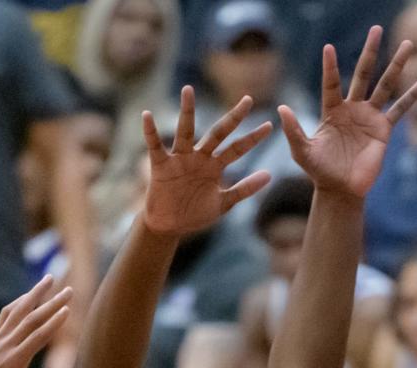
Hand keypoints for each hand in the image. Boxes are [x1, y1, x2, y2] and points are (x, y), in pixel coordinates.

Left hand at [0, 276, 71, 367]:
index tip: (67, 309)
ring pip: (18, 311)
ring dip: (34, 293)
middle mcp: (5, 346)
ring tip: (49, 278)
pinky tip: (26, 297)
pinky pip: (6, 315)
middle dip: (52, 302)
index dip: (53, 323)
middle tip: (69, 289)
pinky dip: (18, 303)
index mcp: (14, 361)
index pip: (37, 337)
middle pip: (31, 318)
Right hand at [142, 90, 271, 239]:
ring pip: (185, 131)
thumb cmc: (194, 214)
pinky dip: (150, 132)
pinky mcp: (161, 166)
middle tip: (248, 100)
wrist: (169, 227)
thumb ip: (244, 189)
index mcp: (214, 166)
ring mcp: (180, 159)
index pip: (237, 149)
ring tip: (188, 90)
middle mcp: (199, 157)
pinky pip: (155, 146)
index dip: (252, 139)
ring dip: (186, 111)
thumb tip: (269, 176)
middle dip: (233, 118)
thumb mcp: (222, 203)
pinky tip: (147, 116)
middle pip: (218, 133)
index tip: (269, 126)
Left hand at [280, 26, 416, 200]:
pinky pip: (400, 109)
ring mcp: (370, 117)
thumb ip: (293, 130)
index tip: (328, 47)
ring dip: (396, 65)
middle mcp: (353, 109)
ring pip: (385, 86)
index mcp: (332, 112)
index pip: (331, 84)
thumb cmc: (319, 171)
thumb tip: (281, 109)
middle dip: (370, 52)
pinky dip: (412, 96)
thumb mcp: (302, 151)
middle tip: (376, 28)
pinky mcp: (383, 130)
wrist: (340, 190)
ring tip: (407, 43)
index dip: (329, 67)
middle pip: (363, 74)